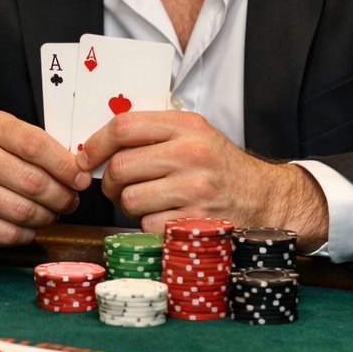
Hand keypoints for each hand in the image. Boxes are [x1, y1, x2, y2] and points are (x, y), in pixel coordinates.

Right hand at [0, 110, 87, 244]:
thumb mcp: (1, 133)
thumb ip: (36, 145)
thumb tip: (78, 170)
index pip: (36, 146)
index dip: (65, 166)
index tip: (81, 178)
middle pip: (33, 183)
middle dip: (62, 196)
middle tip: (70, 201)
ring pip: (22, 212)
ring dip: (47, 217)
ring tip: (52, 213)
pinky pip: (6, 234)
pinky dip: (27, 233)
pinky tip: (29, 225)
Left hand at [77, 111, 328, 249]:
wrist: (267, 198)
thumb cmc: (220, 167)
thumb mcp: (194, 135)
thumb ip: (153, 134)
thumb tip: (97, 146)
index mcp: (187, 125)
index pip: (124, 126)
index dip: (96, 144)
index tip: (86, 158)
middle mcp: (192, 153)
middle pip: (121, 167)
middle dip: (111, 183)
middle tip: (119, 188)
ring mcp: (196, 188)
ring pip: (130, 200)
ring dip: (130, 206)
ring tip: (148, 202)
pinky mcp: (197, 220)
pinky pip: (148, 225)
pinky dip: (150, 226)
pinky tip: (166, 218)